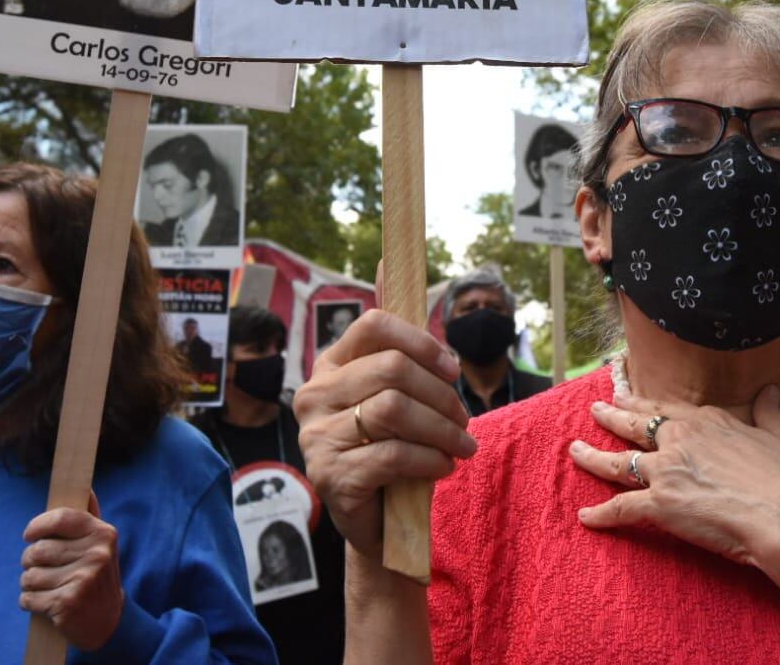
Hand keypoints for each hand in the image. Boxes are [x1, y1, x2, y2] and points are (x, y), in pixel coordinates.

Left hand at [20, 491, 123, 650]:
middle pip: (38, 549)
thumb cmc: (96, 577)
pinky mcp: (68, 602)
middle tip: (39, 568)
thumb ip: (89, 516)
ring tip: (44, 586)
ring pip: (30, 575)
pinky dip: (28, 601)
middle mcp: (97, 554)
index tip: (29, 535)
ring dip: (29, 583)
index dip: (38, 525)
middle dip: (30, 561)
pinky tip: (43, 602)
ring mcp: (84, 579)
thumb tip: (86, 486)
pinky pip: (28, 597)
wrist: (108, 621)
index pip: (60, 517)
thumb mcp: (100, 544)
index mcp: (103, 533)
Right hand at [294, 301, 476, 559]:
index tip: (451, 369)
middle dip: (442, 396)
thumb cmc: (391, 446)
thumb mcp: (396, 390)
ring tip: (462, 446)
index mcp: (331, 364)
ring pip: (394, 410)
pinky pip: (391, 455)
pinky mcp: (329, 476)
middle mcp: (315, 394)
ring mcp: (316, 436)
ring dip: (442, 429)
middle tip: (464, 419)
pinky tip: (442, 467)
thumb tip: (389, 257)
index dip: (422, 341)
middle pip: (392, 370)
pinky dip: (429, 460)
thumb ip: (396, 335)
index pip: (373, 324)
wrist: (377, 521)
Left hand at [569, 385, 779, 572]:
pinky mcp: (659, 505)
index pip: (667, 409)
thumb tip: (772, 390)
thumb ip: (771, 412)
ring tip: (574, 450)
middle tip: (595, 409)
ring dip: (592, 457)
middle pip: (635, 425)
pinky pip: (620, 509)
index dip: (645, 404)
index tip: (628, 396)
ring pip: (618, 463)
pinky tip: (585, 517)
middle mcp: (681, 439)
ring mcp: (666, 471)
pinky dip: (601, 515)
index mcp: (708, 421)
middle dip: (611, 416)